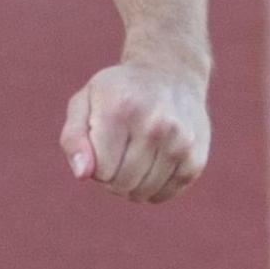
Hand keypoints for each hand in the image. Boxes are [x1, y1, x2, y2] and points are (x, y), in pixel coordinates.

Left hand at [60, 62, 209, 203]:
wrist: (170, 73)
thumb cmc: (118, 92)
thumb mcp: (85, 101)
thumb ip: (74, 138)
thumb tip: (83, 174)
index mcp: (120, 109)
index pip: (100, 170)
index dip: (94, 163)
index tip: (99, 143)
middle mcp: (154, 126)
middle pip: (121, 184)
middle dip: (111, 176)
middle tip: (115, 150)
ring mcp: (179, 143)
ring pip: (143, 193)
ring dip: (132, 184)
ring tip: (133, 155)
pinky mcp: (196, 159)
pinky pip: (165, 195)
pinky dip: (153, 188)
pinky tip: (152, 162)